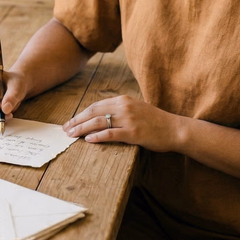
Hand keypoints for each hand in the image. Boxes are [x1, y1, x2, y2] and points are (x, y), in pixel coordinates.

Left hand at [62, 95, 182, 152]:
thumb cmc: (155, 121)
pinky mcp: (133, 132)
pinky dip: (98, 136)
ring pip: (99, 122)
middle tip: (65, 129)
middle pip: (93, 112)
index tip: (71, 121)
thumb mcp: (135, 108)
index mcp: (123, 100)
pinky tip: (89, 140)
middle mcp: (123, 107)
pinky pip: (111, 134)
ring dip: (82, 129)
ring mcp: (128, 119)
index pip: (96, 105)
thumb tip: (100, 115)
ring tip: (72, 135)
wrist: (174, 128)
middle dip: (77, 121)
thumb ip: (119, 109)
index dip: (81, 114)